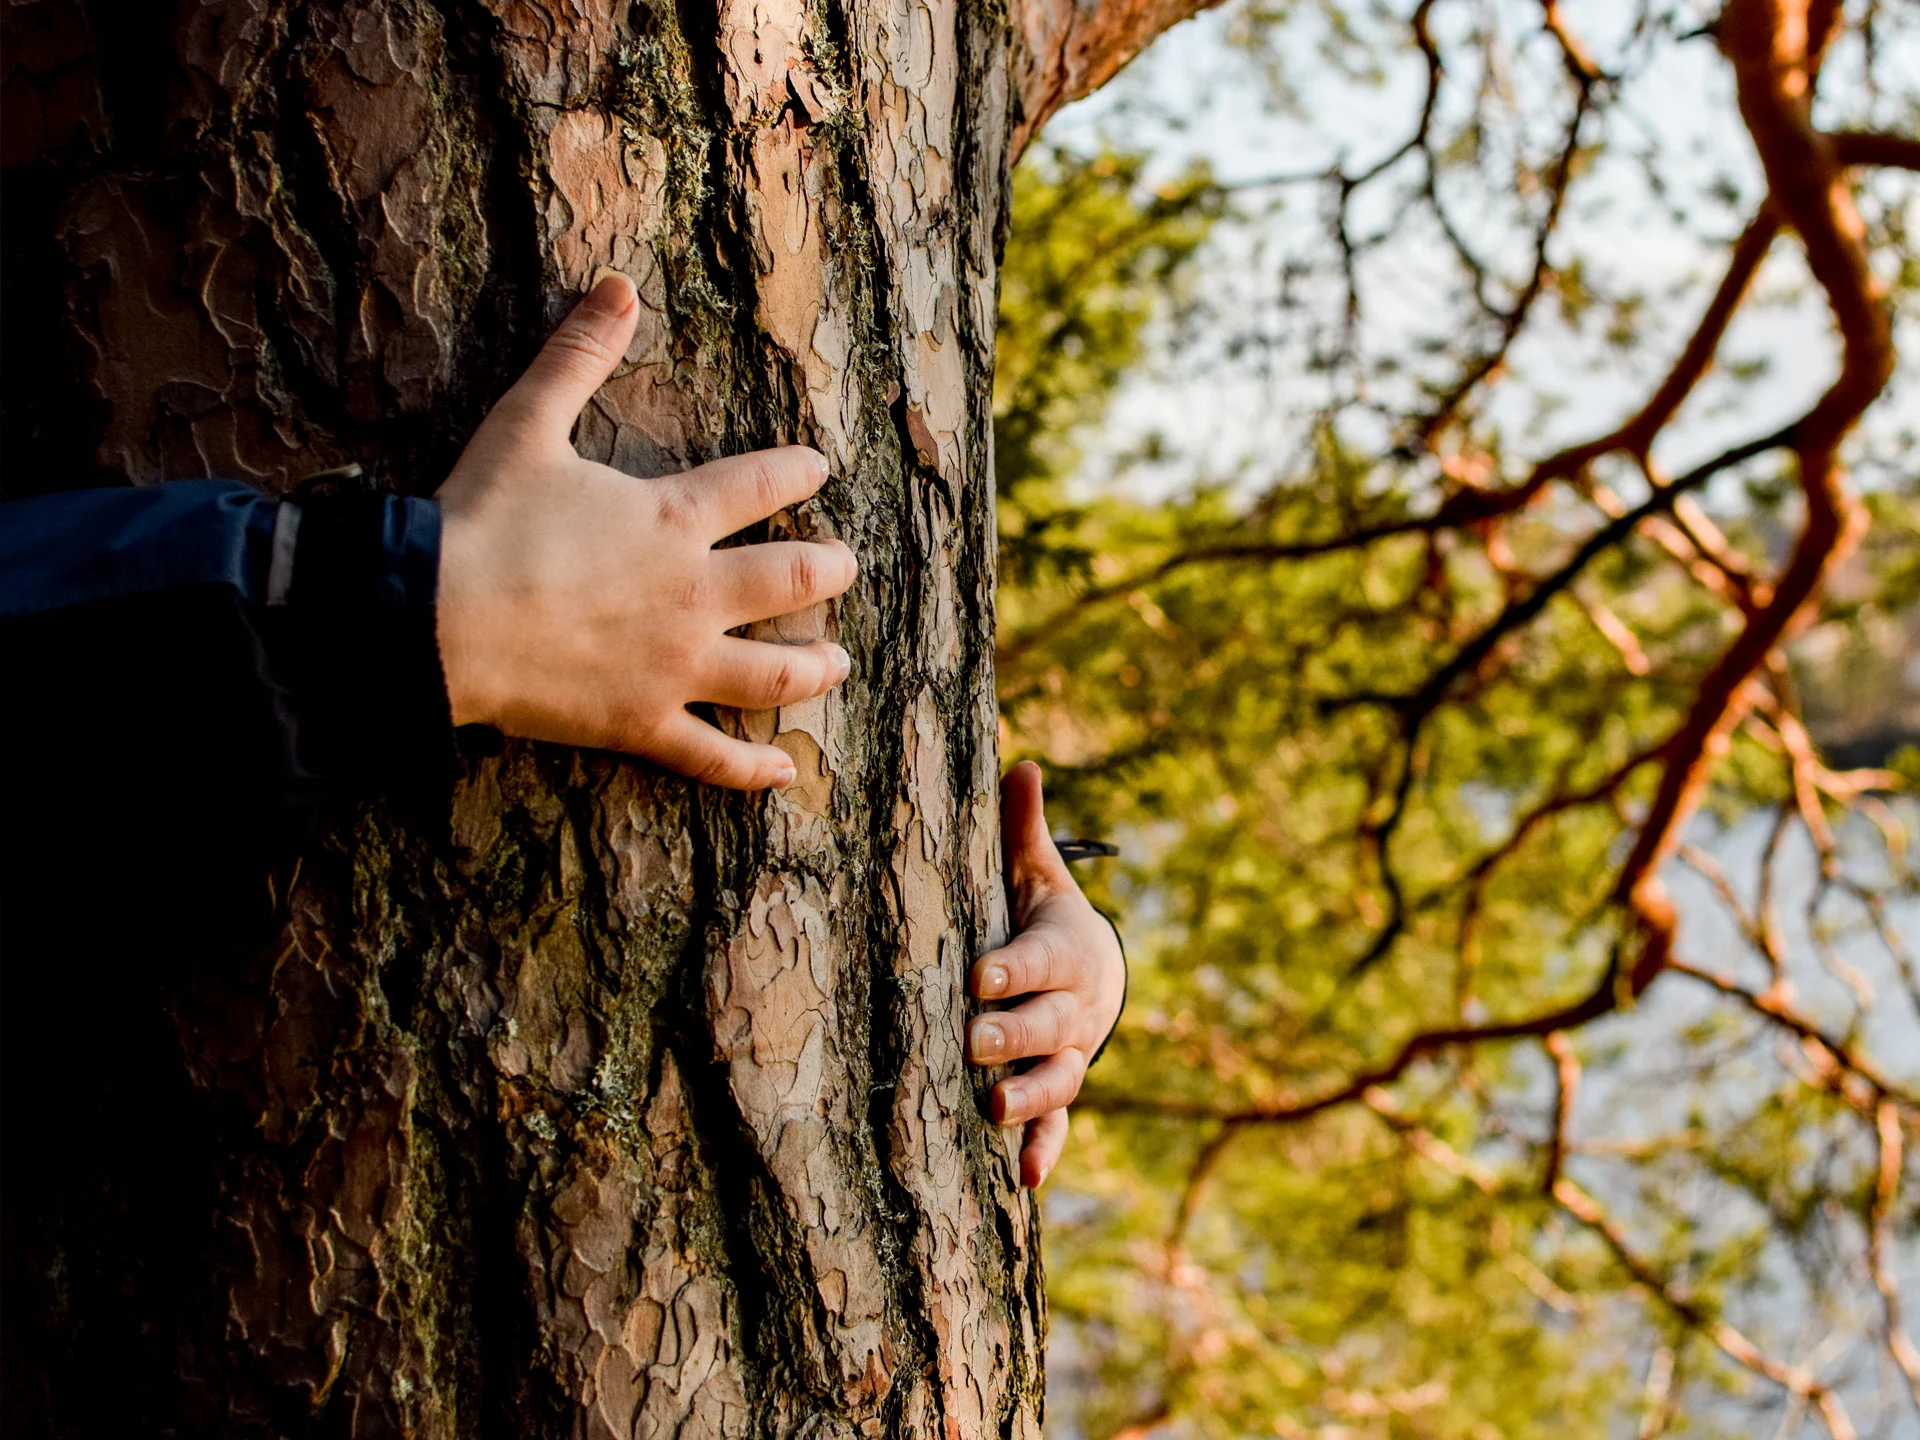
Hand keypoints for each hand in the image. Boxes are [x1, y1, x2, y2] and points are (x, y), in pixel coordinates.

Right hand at [434, 273, 856, 788]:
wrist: (435, 619)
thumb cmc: (481, 519)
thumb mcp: (528, 422)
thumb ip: (579, 354)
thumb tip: (617, 284)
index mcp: (672, 517)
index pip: (760, 486)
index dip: (798, 473)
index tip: (819, 470)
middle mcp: (693, 593)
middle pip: (790, 580)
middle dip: (828, 572)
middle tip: (847, 567)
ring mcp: (675, 665)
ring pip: (773, 673)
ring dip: (815, 667)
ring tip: (838, 663)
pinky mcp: (643, 722)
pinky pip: (712, 755)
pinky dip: (751, 770)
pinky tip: (783, 774)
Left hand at [969, 762, 1125, 1187]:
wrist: (1096, 973)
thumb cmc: (1044, 915)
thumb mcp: (1036, 873)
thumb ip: (1023, 828)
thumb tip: (1019, 761)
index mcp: (1062, 951)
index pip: (1038, 961)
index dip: (1013, 970)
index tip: (981, 976)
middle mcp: (1071, 1010)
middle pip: (1048, 1026)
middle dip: (1014, 1036)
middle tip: (975, 1041)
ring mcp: (1069, 1056)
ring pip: (1056, 1081)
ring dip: (1028, 1099)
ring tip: (995, 1111)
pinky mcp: (1060, 1093)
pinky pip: (1060, 1126)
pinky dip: (1047, 1152)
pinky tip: (1025, 1180)